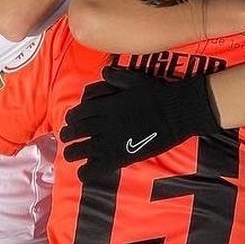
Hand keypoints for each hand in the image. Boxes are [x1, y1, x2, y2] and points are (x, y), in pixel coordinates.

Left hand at [60, 67, 222, 169]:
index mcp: (105, 105)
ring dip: (71, 153)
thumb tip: (104, 71)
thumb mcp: (136, 79)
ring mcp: (110, 141)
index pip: (77, 114)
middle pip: (74, 132)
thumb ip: (117, 76)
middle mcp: (103, 123)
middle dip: (67, 136)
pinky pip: (94, 168)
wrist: (177, 113)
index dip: (71, 119)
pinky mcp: (119, 157)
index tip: (71, 122)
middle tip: (67, 139)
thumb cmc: (158, 94)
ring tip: (71, 155)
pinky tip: (85, 172)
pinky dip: (85, 172)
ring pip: (79, 150)